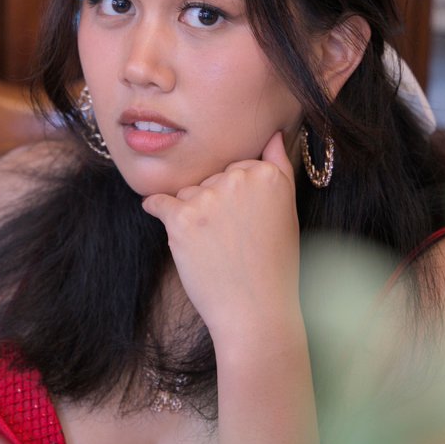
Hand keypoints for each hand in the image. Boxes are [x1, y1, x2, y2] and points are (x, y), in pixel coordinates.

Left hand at [141, 131, 299, 346]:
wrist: (256, 311)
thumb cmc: (274, 266)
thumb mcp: (287, 210)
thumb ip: (278, 166)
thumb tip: (273, 132)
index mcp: (267, 175)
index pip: (236, 169)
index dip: (238, 198)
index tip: (247, 224)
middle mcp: (238, 179)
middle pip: (210, 179)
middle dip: (214, 204)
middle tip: (233, 240)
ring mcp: (208, 197)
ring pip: (187, 193)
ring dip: (192, 215)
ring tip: (215, 248)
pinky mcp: (181, 218)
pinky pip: (158, 202)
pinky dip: (157, 211)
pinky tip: (173, 228)